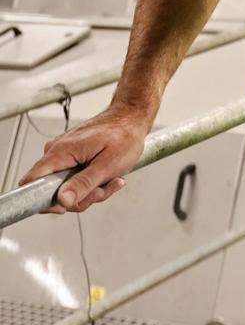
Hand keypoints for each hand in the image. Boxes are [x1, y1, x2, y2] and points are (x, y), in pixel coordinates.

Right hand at [17, 105, 151, 213]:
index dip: (43, 202)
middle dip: (80, 197)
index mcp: (61, 151)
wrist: (132, 117)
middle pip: (54, 191)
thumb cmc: (124, 135)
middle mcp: (57, 151)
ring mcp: (64, 154)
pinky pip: (75, 178)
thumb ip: (83, 184)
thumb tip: (61, 201)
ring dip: (91, 191)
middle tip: (102, 189)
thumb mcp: (108, 164)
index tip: (64, 207)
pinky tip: (109, 177)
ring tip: (111, 180)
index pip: (31, 183)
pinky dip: (92, 182)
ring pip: (67, 187)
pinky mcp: (72, 156)